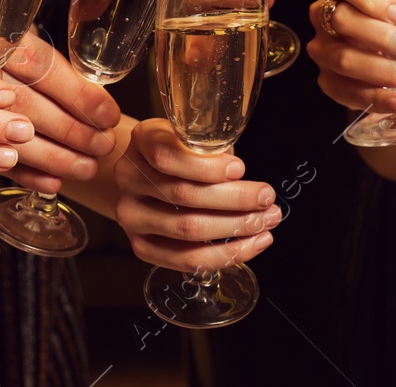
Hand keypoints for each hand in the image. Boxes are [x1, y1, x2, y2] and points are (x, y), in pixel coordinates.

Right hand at [0, 29, 120, 191]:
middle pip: (26, 105)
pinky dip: (24, 174)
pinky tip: (52, 182)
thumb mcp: (14, 34)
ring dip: (52, 157)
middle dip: (70, 130)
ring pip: (7, 137)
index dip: (78, 93)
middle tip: (103, 145)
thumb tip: (94, 92)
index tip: (108, 114)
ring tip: (86, 167)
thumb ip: (43, 58)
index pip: (41, 66)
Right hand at [113, 118, 278, 271]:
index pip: (167, 155)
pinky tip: (251, 244)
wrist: (145, 176)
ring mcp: (131, 215)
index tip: (241, 169)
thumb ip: (209, 148)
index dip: (207, 166)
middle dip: (235, 199)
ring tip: (266, 222)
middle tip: (266, 199)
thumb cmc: (178, 152)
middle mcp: (129, 178)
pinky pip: (185, 259)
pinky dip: (224, 255)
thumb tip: (236, 170)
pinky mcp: (141, 247)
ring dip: (235, 228)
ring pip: (187, 229)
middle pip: (183, 194)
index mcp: (142, 141)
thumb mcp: (190, 136)